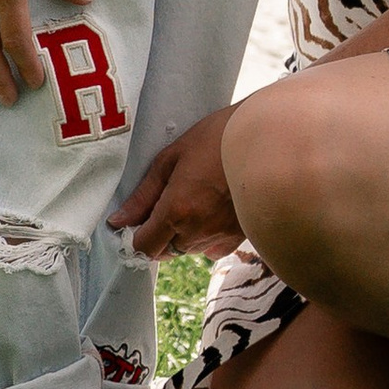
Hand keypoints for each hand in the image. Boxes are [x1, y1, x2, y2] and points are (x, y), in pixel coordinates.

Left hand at [108, 106, 242, 259]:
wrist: (269, 138)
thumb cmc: (219, 138)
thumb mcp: (173, 157)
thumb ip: (144, 194)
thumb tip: (119, 220)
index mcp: (176, 211)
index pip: (143, 247)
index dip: (135, 235)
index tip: (137, 219)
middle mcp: (197, 232)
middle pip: (164, 250)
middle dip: (158, 233)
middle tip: (167, 201)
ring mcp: (220, 238)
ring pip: (188, 249)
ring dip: (182, 233)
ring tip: (195, 198)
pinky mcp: (239, 238)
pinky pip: (212, 248)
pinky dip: (206, 236)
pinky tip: (213, 209)